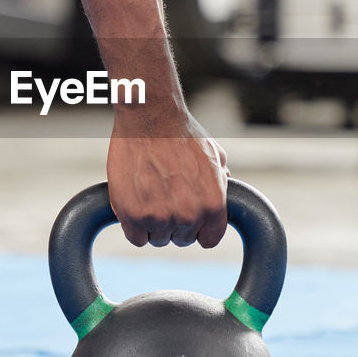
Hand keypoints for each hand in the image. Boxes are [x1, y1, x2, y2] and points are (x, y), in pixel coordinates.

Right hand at [107, 107, 229, 247]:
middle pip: (181, 239)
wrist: (149, 117)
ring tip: (149, 195)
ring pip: (158, 238)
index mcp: (213, 205)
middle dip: (175, 223)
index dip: (199, 229)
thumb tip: (225, 188)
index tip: (189, 219)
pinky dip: (134, 226)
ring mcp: (159, 217)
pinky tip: (135, 206)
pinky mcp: (132, 214)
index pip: (209, 239)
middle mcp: (189, 216)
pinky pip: (136, 237)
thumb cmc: (180, 132)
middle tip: (165, 198)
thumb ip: (220, 180)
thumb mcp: (213, 155)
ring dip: (153, 223)